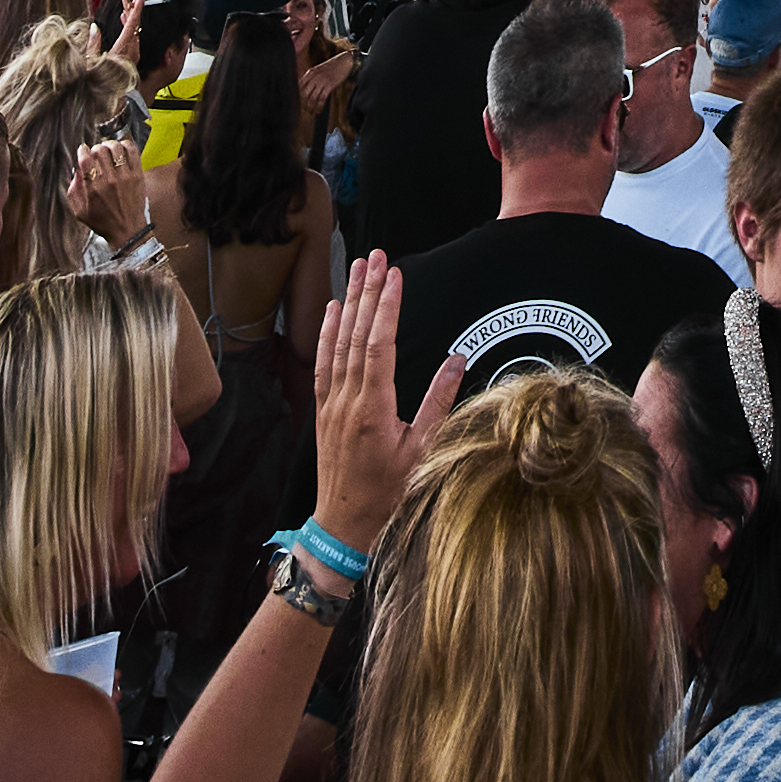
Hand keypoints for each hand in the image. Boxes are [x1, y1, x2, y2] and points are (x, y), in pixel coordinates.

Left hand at [306, 252, 417, 556]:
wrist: (344, 526)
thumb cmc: (389, 494)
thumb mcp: (423, 452)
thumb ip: (439, 403)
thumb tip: (458, 359)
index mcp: (373, 409)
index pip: (379, 345)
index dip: (387, 307)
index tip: (395, 274)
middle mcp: (347, 401)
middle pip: (355, 334)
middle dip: (366, 291)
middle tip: (375, 255)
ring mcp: (331, 404)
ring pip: (338, 343)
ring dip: (347, 302)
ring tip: (356, 268)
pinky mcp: (323, 410)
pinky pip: (322, 362)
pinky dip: (326, 333)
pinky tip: (331, 309)